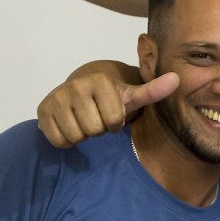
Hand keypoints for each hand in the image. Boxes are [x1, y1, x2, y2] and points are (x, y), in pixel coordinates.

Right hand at [37, 70, 178, 148]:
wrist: (78, 90)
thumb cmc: (110, 97)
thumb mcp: (132, 95)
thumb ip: (153, 90)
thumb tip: (177, 79)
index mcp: (100, 81)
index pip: (114, 121)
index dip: (116, 123)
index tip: (112, 113)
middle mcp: (75, 86)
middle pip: (94, 130)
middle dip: (99, 129)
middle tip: (96, 117)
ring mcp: (56, 98)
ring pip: (76, 136)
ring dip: (83, 135)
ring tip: (84, 121)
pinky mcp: (42, 111)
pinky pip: (59, 140)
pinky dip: (66, 140)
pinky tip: (70, 125)